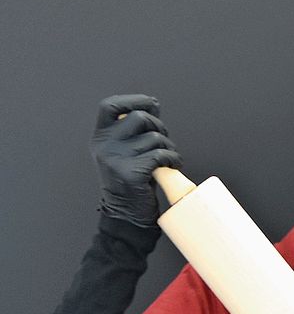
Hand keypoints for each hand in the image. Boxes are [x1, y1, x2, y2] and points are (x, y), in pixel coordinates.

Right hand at [93, 95, 181, 226]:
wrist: (126, 213)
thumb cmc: (132, 180)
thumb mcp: (126, 150)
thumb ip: (135, 130)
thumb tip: (152, 105)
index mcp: (101, 137)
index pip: (110, 106)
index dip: (133, 100)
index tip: (151, 105)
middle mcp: (104, 145)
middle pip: (140, 118)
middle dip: (159, 127)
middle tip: (164, 142)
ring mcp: (115, 159)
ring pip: (155, 137)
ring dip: (169, 146)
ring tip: (167, 158)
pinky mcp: (130, 173)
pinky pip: (160, 155)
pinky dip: (172, 159)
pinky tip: (172, 165)